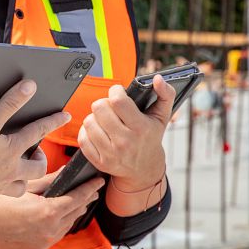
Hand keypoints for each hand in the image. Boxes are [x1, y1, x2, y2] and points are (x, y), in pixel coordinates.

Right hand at [0, 80, 70, 212]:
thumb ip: (8, 105)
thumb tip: (29, 87)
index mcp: (12, 150)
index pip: (38, 131)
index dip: (53, 121)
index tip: (65, 116)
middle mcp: (11, 170)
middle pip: (37, 167)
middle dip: (41, 159)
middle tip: (38, 153)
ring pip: (22, 186)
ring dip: (25, 179)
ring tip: (22, 173)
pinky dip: (1, 192)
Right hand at [0, 173, 104, 248]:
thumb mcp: (22, 186)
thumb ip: (48, 180)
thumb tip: (66, 173)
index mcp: (46, 213)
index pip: (77, 198)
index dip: (89, 188)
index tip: (98, 181)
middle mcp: (48, 232)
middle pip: (74, 213)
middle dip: (84, 199)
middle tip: (91, 188)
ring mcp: (41, 244)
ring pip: (65, 226)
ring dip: (72, 213)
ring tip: (78, 200)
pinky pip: (53, 236)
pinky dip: (58, 225)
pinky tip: (58, 216)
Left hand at [78, 74, 173, 189]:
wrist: (145, 169)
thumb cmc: (151, 138)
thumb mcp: (162, 116)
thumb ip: (165, 94)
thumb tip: (158, 79)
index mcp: (141, 128)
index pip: (117, 101)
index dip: (115, 91)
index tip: (118, 92)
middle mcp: (125, 142)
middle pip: (99, 108)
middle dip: (104, 103)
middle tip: (110, 107)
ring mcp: (111, 153)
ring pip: (89, 122)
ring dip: (95, 117)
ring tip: (104, 120)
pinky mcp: (100, 161)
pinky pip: (83, 139)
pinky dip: (87, 131)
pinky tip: (97, 131)